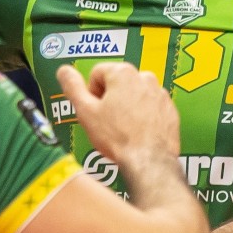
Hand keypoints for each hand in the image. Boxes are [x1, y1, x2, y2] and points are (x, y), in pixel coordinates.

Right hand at [55, 63, 179, 168]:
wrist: (148, 160)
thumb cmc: (118, 137)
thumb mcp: (86, 112)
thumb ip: (73, 87)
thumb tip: (64, 71)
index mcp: (122, 73)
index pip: (97, 73)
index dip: (91, 93)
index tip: (95, 110)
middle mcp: (144, 78)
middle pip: (117, 83)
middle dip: (110, 99)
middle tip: (107, 121)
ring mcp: (159, 94)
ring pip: (135, 95)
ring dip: (127, 107)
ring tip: (122, 129)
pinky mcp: (169, 109)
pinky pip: (150, 107)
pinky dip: (143, 116)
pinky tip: (137, 132)